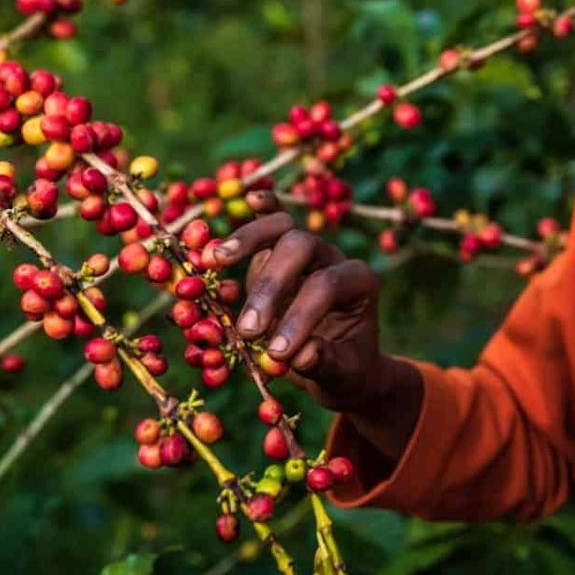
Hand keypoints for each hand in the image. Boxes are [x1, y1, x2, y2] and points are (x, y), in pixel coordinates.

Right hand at [204, 195, 392, 413]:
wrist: (341, 365)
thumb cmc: (345, 371)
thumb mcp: (343, 376)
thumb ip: (325, 363)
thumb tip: (302, 354)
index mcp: (358, 282)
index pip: (327, 286)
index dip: (301, 315)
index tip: (276, 353)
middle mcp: (333, 258)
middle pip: (302, 248)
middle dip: (270, 286)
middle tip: (247, 330)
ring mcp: (306, 251)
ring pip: (282, 226)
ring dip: (248, 239)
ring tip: (216, 260)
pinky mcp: (280, 252)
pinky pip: (274, 220)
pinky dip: (263, 207)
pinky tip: (249, 198)